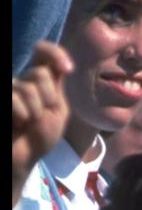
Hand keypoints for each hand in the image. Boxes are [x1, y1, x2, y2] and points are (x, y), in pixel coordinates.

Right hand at [13, 41, 73, 206]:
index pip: (43, 51)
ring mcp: (10, 89)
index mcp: (39, 79)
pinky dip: (22, 114)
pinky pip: (14, 98)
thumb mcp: (57, 109)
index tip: (67, 69)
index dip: (55, 53)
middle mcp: (22, 80)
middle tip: (41, 116)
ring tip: (28, 123)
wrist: (24, 159)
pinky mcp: (3, 100)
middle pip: (40, 72)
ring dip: (36, 110)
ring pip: (28, 87)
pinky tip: (17, 124)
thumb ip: (56, 85)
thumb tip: (60, 64)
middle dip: (48, 97)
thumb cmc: (40, 137)